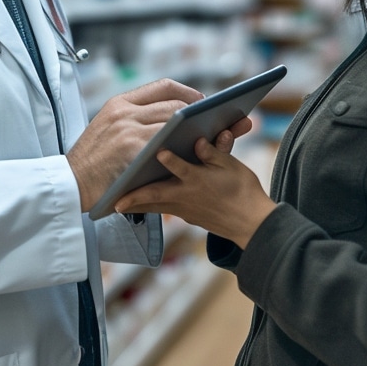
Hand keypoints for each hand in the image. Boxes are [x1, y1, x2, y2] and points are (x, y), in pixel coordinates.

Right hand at [67, 79, 201, 212]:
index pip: (163, 86)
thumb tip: (170, 117)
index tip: (200, 102)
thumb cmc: (91, 161)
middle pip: (175, 104)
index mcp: (119, 103)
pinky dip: (183, 149)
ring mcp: (129, 129)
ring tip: (206, 139)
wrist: (69, 183)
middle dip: (197, 114)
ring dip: (194, 131)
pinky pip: (168, 144)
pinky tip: (192, 156)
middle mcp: (124, 111)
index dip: (188, 92)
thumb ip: (133, 118)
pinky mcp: (133, 149)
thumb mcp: (106, 127)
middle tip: (209, 124)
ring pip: (175, 122)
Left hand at [112, 135, 275, 248]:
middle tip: (114, 203)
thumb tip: (199, 141)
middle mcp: (188, 196)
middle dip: (134, 197)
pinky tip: (139, 203)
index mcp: (200, 181)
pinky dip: (150, 206)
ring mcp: (185, 209)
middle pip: (156, 195)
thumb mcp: (232, 167)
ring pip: (155, 205)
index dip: (170, 160)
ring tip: (117, 204)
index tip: (158, 151)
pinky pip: (163, 209)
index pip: (182, 168)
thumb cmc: (243, 191)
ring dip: (137, 204)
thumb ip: (214, 153)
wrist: (251, 224)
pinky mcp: (187, 215)